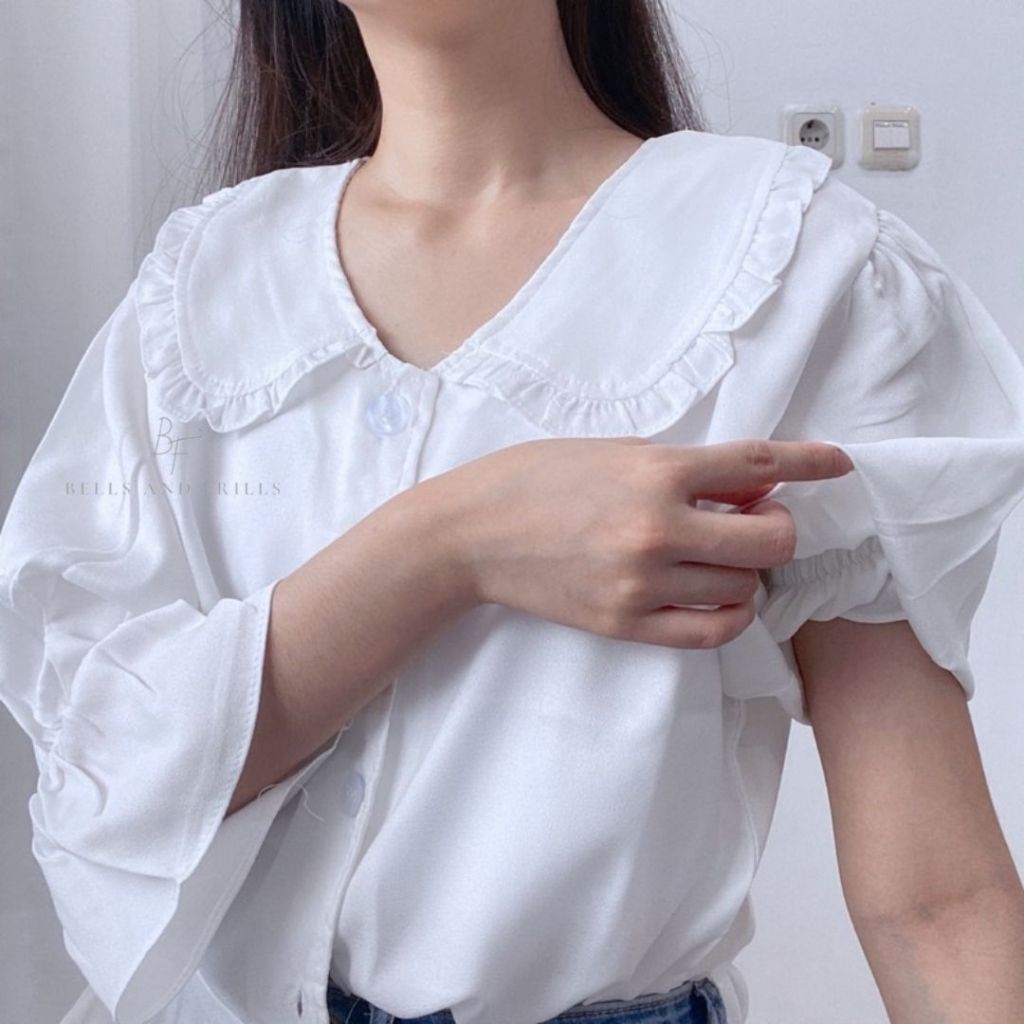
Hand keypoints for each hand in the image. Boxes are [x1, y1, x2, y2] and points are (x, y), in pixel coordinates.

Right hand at [440, 437, 854, 647]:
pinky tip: (718, 597)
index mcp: (656, 471)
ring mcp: (642, 583)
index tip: (839, 463)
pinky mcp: (625, 624)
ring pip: (744, 588)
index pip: (759, 464)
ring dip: (748, 571)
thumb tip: (744, 491)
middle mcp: (658, 528)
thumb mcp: (612, 451)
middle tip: (757, 521)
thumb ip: (682, 469)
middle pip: (769, 540)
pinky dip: (730, 614)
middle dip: (779, 529)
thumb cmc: (534, 478)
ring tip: (722, 557)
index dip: (810, 462)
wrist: (471, 533)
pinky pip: (710, 632)